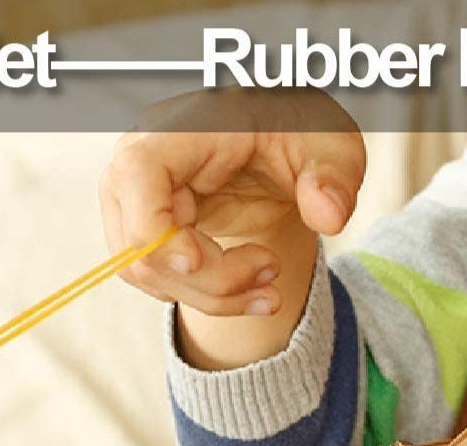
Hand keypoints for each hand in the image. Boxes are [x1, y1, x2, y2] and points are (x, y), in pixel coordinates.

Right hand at [100, 89, 365, 319]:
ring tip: (268, 283)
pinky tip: (249, 288)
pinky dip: (205, 295)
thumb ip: (334, 176)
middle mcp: (139, 164)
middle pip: (142, 242)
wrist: (278, 149)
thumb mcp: (329, 145)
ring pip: (145, 272)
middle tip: (272, 274)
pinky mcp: (142, 232)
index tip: (200, 262)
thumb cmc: (296, 134)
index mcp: (179, 128)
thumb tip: (330, 216)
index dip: (154, 227)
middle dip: (210, 279)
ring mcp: (132, 201)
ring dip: (211, 295)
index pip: (137, 176)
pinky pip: (158, 279)